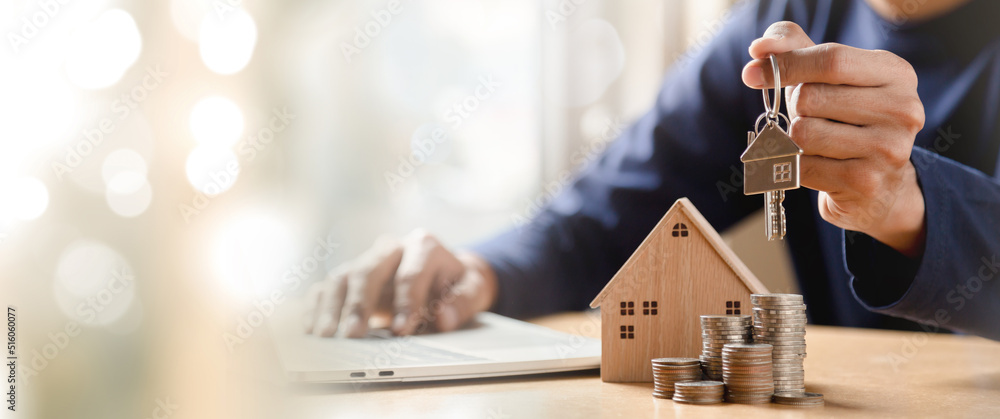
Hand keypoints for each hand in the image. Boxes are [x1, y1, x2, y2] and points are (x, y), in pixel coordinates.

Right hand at [303, 229, 497, 336]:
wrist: (446, 274)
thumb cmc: (457, 284)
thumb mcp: (474, 289)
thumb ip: (463, 302)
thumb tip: (444, 318)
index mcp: (424, 246)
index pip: (410, 274)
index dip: (406, 302)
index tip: (402, 330)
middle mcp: (391, 248)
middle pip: (369, 270)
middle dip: (360, 303)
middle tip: (354, 335)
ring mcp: (367, 261)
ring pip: (343, 277)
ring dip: (332, 307)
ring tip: (325, 335)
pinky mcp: (351, 276)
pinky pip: (327, 286)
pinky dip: (316, 305)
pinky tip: (311, 327)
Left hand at [741, 21, 926, 256]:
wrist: (880, 186)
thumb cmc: (846, 121)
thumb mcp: (829, 79)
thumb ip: (796, 50)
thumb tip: (760, 49)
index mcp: (895, 74)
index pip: (831, 59)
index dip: (788, 64)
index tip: (752, 73)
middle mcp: (901, 109)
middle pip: (811, 97)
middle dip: (795, 108)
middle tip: (810, 117)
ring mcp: (888, 148)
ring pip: (803, 133)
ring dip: (796, 139)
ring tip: (819, 143)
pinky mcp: (866, 182)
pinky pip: (804, 166)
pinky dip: (799, 166)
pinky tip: (821, 166)